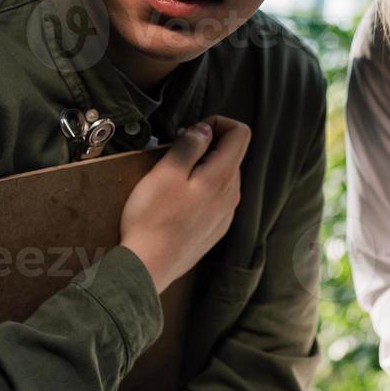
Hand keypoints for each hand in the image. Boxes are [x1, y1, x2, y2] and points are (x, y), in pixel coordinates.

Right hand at [119, 116, 250, 293]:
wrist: (148, 267)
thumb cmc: (153, 219)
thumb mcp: (166, 172)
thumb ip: (189, 146)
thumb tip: (205, 130)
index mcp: (222, 177)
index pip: (241, 133)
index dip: (218, 123)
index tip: (192, 132)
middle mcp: (231, 195)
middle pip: (231, 154)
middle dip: (207, 146)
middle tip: (175, 156)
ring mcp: (225, 214)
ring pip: (223, 177)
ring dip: (202, 169)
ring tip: (173, 180)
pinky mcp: (215, 229)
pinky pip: (216, 199)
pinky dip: (201, 190)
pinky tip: (177, 203)